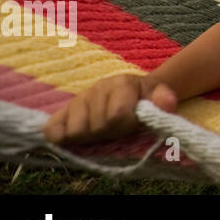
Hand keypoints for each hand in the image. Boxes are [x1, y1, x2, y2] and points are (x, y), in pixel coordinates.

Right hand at [42, 74, 178, 145]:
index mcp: (121, 83)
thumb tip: (167, 103)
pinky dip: (61, 136)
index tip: (133, 124)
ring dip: (89, 136)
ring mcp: (78, 99)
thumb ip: (163, 99)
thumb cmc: (144, 97)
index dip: (126, 126)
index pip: (117, 115)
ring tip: (101, 128)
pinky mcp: (63, 111)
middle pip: (96, 127)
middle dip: (109, 133)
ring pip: (75, 131)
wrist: (131, 89)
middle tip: (117, 127)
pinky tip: (74, 135)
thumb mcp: (158, 95)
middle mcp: (97, 88)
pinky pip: (52, 129)